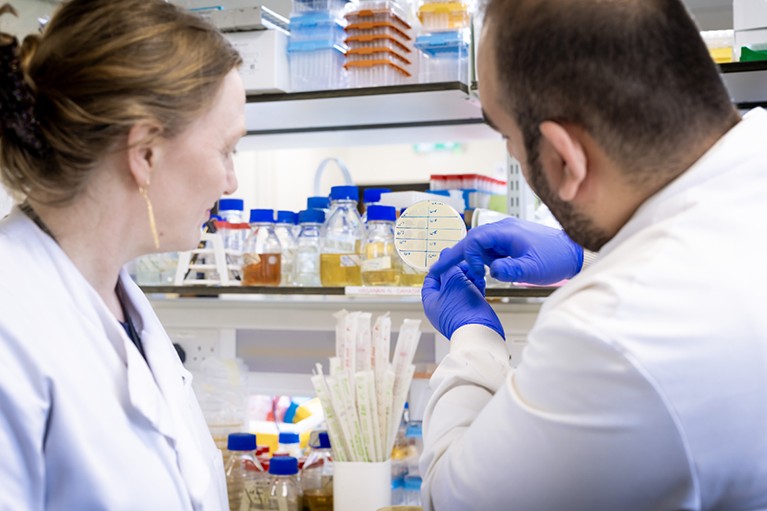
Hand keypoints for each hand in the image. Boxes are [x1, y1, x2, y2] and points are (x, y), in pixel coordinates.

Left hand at [422, 262, 504, 339]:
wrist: (481, 332)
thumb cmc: (464, 311)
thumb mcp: (454, 281)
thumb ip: (449, 266)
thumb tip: (444, 255)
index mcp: (430, 301)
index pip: (432, 277)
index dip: (442, 266)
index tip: (452, 259)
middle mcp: (441, 306)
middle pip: (447, 282)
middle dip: (459, 272)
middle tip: (468, 266)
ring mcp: (455, 310)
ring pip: (460, 288)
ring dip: (469, 279)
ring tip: (476, 275)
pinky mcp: (468, 312)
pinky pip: (469, 296)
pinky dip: (474, 288)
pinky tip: (481, 283)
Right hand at [430, 217, 583, 284]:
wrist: (573, 253)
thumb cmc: (556, 257)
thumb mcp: (533, 268)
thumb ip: (511, 270)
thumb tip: (493, 271)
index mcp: (505, 232)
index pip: (475, 240)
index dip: (470, 257)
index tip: (478, 274)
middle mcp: (502, 230)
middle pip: (471, 240)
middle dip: (455, 256)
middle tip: (438, 270)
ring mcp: (505, 236)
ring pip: (478, 246)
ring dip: (469, 259)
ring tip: (463, 275)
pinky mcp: (508, 244)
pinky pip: (488, 250)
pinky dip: (480, 260)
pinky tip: (480, 272)